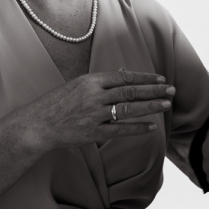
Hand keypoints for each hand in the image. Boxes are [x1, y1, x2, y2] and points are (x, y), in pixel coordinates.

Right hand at [6, 70, 173, 151]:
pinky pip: (120, 130)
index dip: (144, 78)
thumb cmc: (57, 103)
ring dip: (150, 107)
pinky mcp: (93, 133)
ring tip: (166, 104)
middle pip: (130, 92)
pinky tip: (151, 126)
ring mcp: (94, 115)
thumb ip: (101, 82)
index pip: (124, 77)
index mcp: (90, 81)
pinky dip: (137, 128)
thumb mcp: (77, 85)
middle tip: (171, 89)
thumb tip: (124, 75)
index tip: (160, 78)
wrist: (38, 124)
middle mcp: (94, 96)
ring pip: (129, 109)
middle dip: (153, 90)